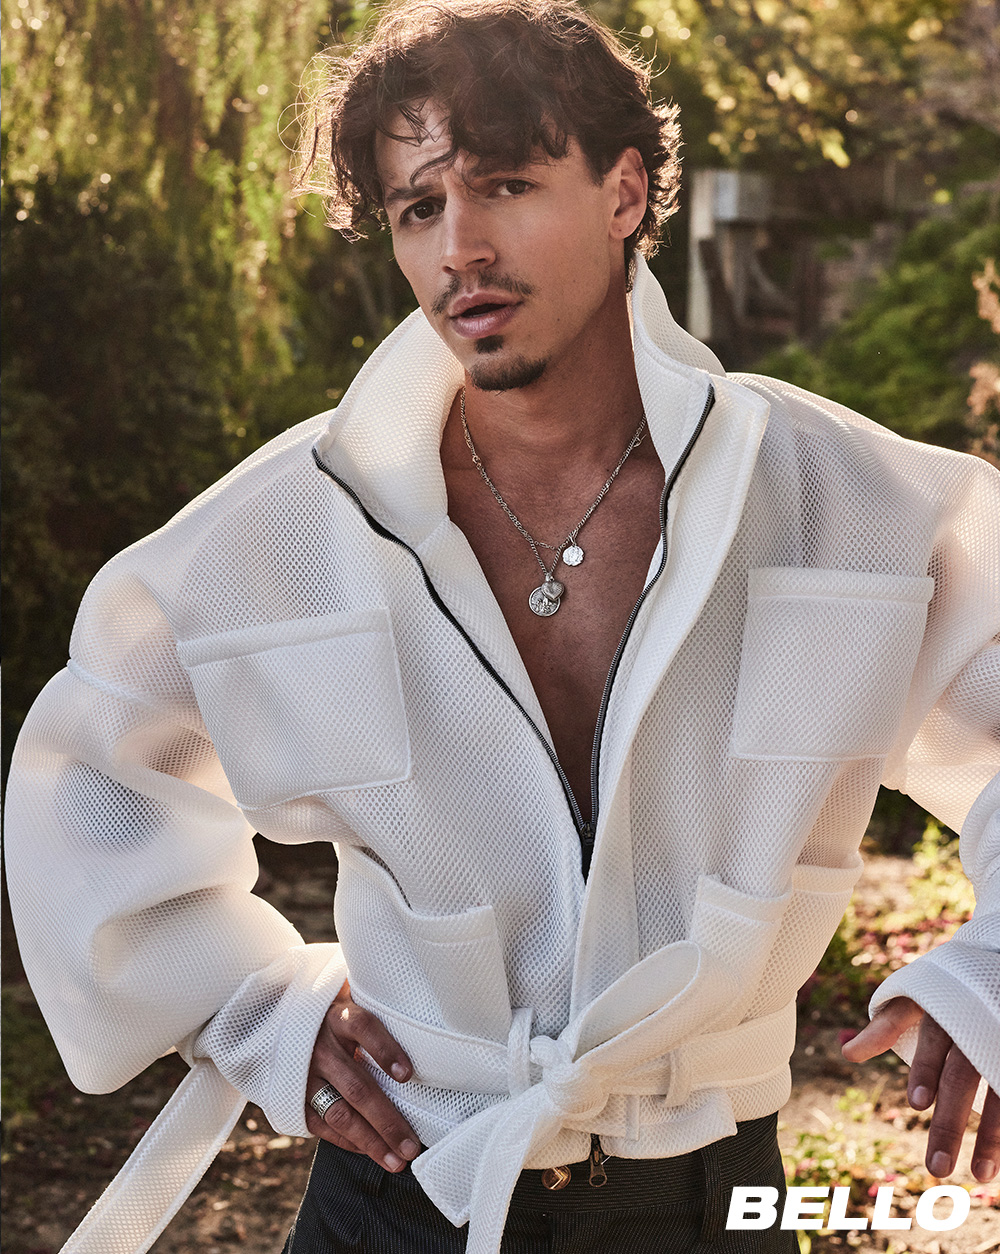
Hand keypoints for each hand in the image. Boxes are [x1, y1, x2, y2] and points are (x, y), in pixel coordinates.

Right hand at [305, 980, 420, 1172]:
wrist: (286, 1021)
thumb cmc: (340, 1018)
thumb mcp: (355, 1005)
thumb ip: (383, 1018)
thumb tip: (429, 1041)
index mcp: (339, 1016)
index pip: (364, 1027)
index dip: (385, 1049)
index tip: (407, 1074)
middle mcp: (320, 1045)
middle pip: (357, 1085)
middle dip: (387, 1120)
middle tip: (412, 1145)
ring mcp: (305, 1074)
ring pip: (340, 1113)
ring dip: (371, 1141)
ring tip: (396, 1161)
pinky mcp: (293, 1097)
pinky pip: (322, 1126)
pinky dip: (349, 1142)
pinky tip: (372, 1152)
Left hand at [842, 996, 998, 1181]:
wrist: (996, 963)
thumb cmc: (947, 986)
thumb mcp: (915, 996)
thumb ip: (885, 1026)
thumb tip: (847, 1053)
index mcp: (945, 1011)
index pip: (934, 1043)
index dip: (926, 1071)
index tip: (916, 1104)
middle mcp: (976, 1028)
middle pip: (962, 1078)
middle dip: (950, 1122)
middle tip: (936, 1166)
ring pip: (999, 1093)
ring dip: (990, 1137)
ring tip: (977, 1175)